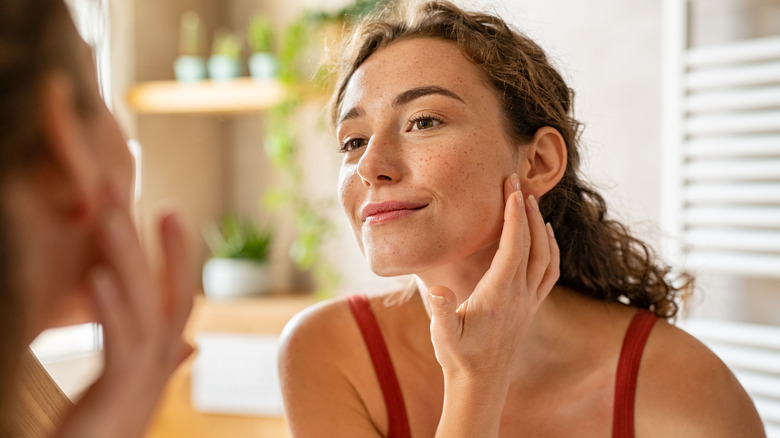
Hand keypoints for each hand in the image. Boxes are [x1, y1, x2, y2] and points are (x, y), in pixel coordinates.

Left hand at [55, 191, 194, 437]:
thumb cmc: (107, 429)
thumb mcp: (133, 386)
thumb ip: (161, 359)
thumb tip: (190, 343)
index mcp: (160, 357)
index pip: (176, 294)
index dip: (177, 252)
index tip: (169, 209)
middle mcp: (160, 363)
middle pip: (165, 292)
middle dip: (152, 241)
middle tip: (130, 190)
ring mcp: (145, 378)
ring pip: (145, 309)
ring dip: (128, 261)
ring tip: (109, 217)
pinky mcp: (120, 393)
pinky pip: (120, 344)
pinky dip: (111, 308)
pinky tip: (97, 275)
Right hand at [426, 174, 558, 430]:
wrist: (481, 383)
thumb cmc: (459, 356)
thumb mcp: (443, 335)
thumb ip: (441, 312)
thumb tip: (439, 291)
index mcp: (499, 294)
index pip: (513, 246)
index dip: (514, 215)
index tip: (511, 188)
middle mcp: (520, 294)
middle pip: (532, 244)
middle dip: (526, 210)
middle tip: (518, 182)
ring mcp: (529, 301)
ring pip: (545, 256)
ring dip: (540, 226)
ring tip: (531, 202)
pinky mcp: (531, 307)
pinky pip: (549, 272)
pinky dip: (551, 249)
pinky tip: (545, 237)